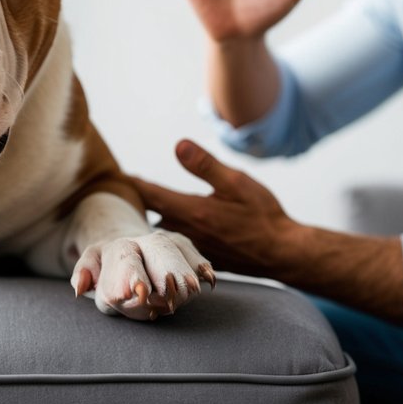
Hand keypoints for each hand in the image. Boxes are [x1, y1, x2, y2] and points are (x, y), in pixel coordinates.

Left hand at [129, 139, 298, 279]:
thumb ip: (205, 164)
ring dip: (152, 221)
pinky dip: (168, 238)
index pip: (151, 195)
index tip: (119, 176)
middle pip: (151, 216)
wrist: (283, 253)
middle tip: (123, 191)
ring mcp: (193, 248)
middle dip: (139, 203)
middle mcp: (186, 232)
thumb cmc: (263, 215)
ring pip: (162, 233)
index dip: (134, 184)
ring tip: (141, 210)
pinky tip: (169, 233)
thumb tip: (177, 144)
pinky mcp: (202, 259)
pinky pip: (177, 247)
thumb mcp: (237, 182)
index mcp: (192, 211)